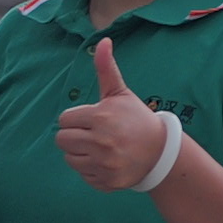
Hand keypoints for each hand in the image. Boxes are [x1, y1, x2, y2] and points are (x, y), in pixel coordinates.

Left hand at [54, 34, 171, 190]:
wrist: (161, 151)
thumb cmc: (135, 118)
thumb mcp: (120, 93)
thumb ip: (106, 69)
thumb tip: (104, 41)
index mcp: (101, 117)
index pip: (64, 120)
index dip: (76, 118)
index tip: (94, 119)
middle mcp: (101, 142)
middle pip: (62, 140)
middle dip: (74, 135)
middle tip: (95, 133)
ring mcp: (104, 164)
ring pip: (70, 159)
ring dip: (81, 153)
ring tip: (101, 147)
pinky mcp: (107, 181)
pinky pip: (83, 175)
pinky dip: (92, 170)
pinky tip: (108, 162)